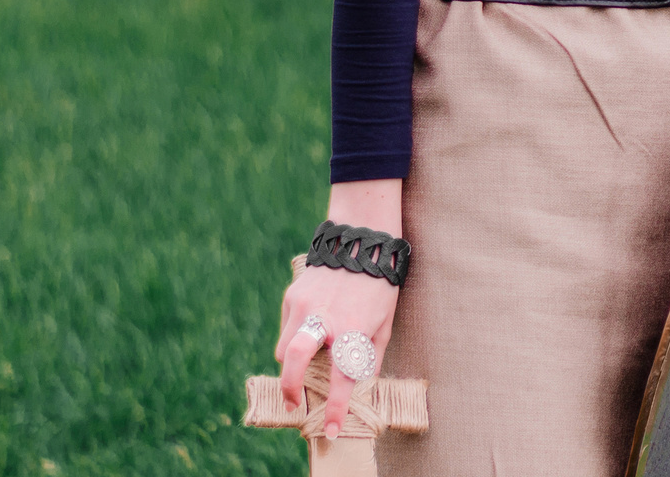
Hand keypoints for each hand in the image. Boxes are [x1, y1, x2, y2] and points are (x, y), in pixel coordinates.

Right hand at [277, 264, 399, 436]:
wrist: (362, 239)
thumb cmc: (380, 283)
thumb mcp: (385, 321)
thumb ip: (370, 354)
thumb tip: (360, 382)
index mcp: (353, 329)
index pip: (342, 378)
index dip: (337, 408)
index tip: (332, 430)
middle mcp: (324, 319)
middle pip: (291, 359)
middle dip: (289, 387)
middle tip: (294, 404)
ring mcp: (304, 305)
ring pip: (284, 347)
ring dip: (291, 363)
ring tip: (306, 365)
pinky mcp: (293, 295)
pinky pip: (288, 326)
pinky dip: (295, 336)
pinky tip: (312, 329)